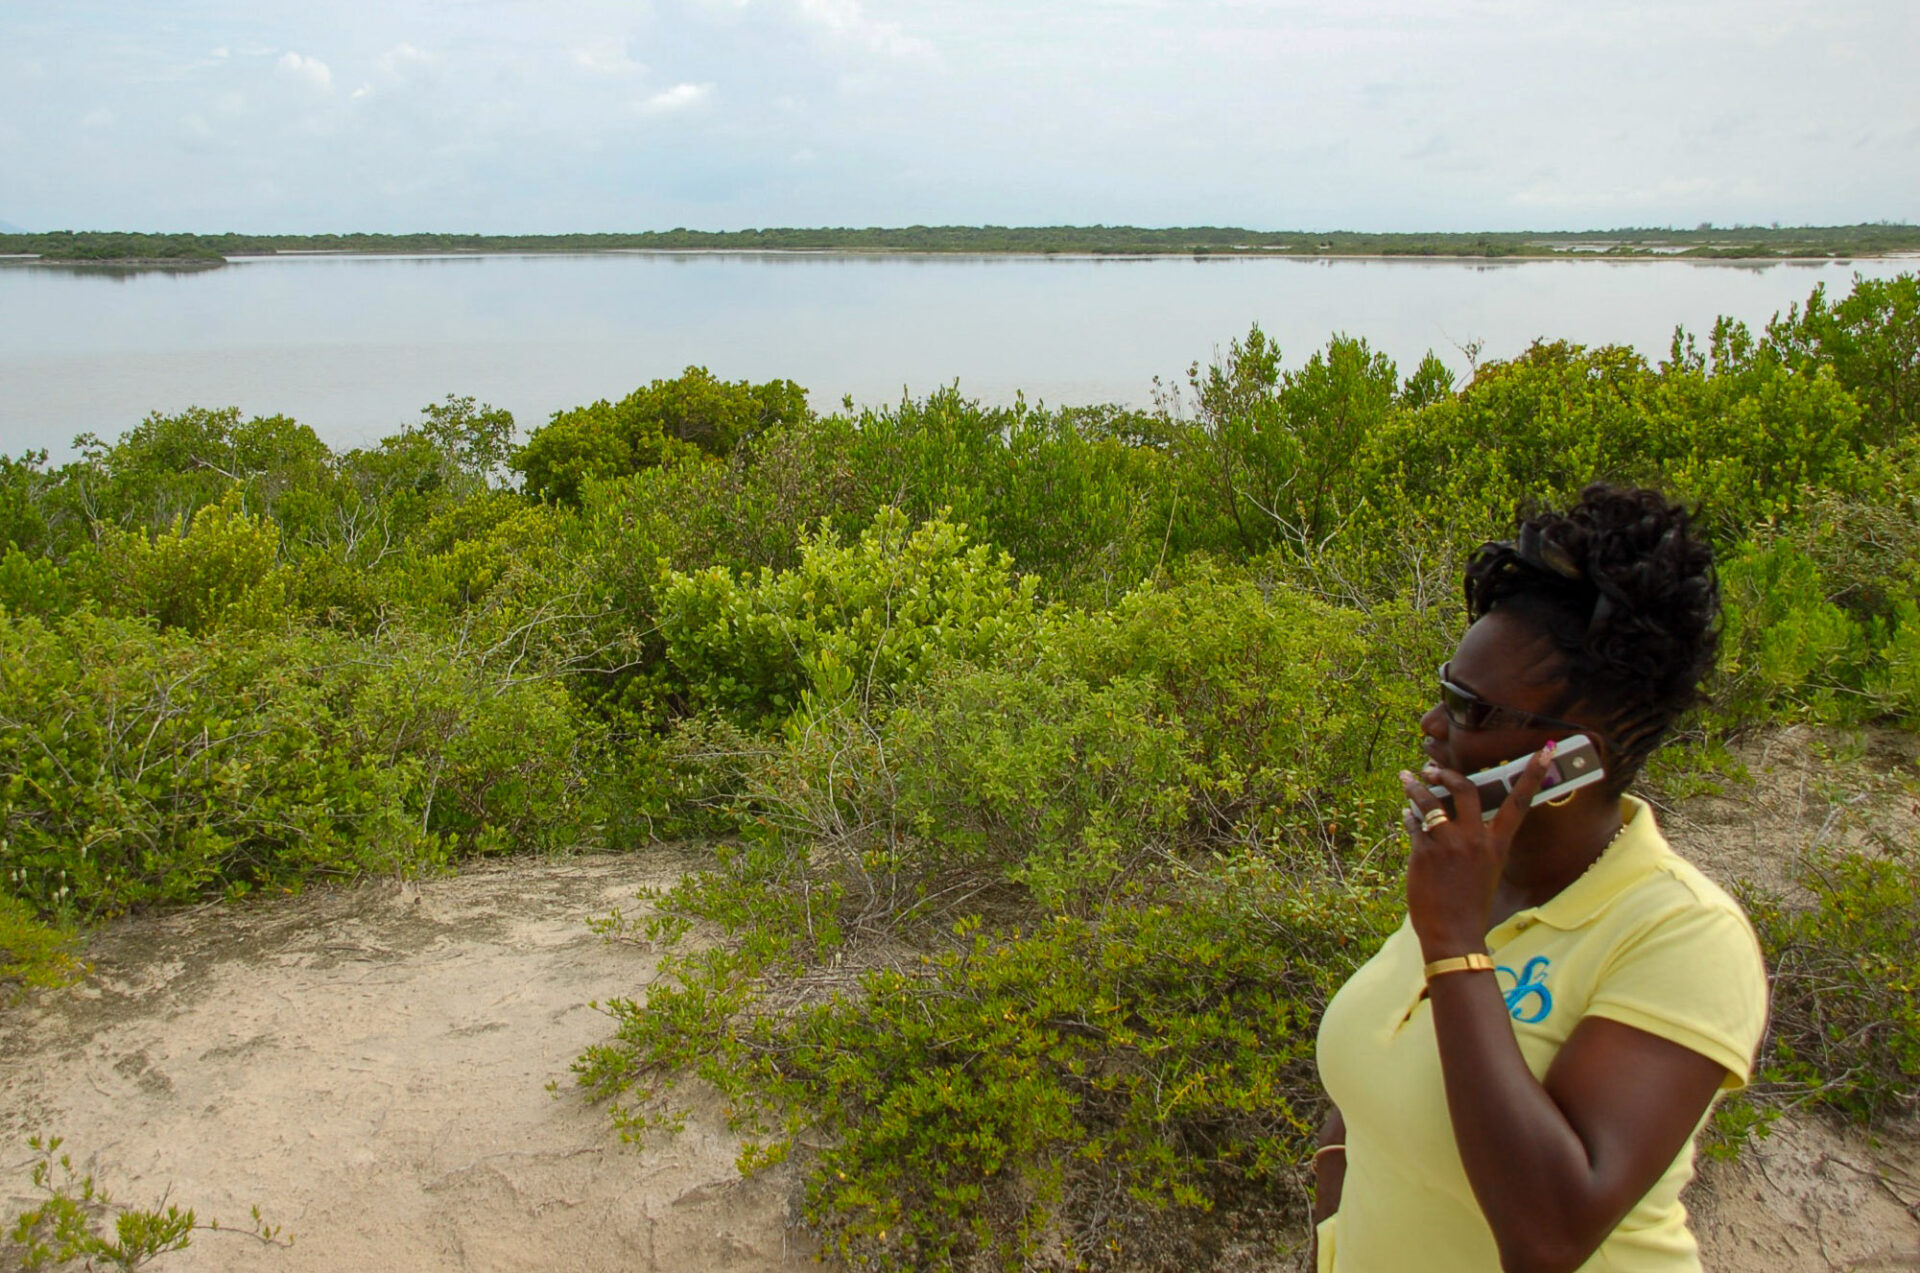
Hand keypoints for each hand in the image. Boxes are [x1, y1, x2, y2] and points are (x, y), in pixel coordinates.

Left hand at [1399, 743, 1554, 960]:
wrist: (1454, 934)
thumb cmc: (1471, 904)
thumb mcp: (1485, 869)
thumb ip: (1477, 841)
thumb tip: (1455, 813)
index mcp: (1498, 844)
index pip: (1520, 802)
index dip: (1533, 774)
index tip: (1546, 748)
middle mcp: (1475, 840)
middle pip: (1465, 789)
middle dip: (1447, 774)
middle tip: (1432, 771)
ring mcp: (1448, 844)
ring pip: (1430, 802)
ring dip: (1416, 787)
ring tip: (1408, 779)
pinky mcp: (1424, 853)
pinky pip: (1414, 824)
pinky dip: (1409, 816)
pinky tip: (1407, 814)